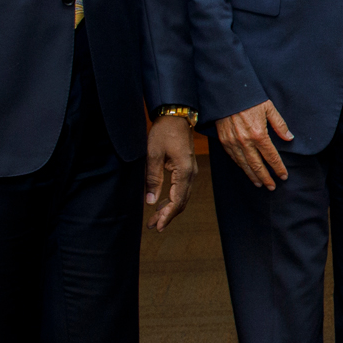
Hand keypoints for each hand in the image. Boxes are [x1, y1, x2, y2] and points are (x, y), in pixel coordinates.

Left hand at [144, 115, 194, 231]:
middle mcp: (191, 174)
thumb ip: (152, 179)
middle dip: (167, 215)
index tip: (157, 226)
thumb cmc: (164, 132)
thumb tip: (150, 202)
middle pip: (181, 202)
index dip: (167, 215)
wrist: (176, 116)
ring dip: (170, 208)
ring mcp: (192, 171)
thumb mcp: (153, 155)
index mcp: (184, 172)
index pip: (177, 201)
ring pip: (182, 197)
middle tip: (152, 226)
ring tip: (155, 218)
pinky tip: (162, 202)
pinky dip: (173, 199)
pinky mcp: (188, 168)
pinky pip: (182, 189)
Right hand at [214, 100, 292, 189]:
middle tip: (272, 187)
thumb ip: (280, 125)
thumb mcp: (269, 108)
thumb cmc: (250, 99)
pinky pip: (234, 158)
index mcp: (259, 134)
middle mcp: (245, 141)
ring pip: (244, 164)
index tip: (283, 176)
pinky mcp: (224, 141)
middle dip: (266, 177)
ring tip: (260, 183)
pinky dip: (241, 166)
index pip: (271, 156)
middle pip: (257, 165)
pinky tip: (246, 170)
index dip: (278, 168)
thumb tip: (289, 138)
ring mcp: (233, 142)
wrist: (228, 93)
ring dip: (252, 175)